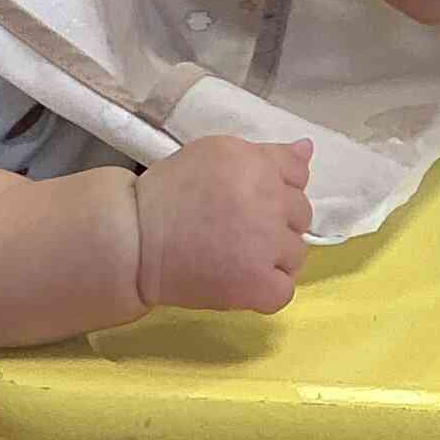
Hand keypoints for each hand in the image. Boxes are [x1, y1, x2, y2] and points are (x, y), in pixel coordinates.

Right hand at [132, 136, 314, 314]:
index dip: (275, 190)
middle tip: (235, 230)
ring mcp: (265, 244)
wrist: (132, 240)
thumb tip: (307, 148)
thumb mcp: (216, 155)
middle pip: (301, 215)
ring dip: (272, 257)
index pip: (298, 176)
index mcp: (256, 164)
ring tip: (234, 256)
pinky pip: (284, 291)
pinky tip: (241, 282)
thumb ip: (267, 155)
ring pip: (296, 253)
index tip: (246, 201)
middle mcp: (267, 199)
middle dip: (275, 222)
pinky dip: (266, 291)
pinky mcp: (256, 284)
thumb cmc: (169, 194)